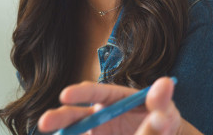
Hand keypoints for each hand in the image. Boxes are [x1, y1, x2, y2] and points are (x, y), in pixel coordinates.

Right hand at [38, 77, 181, 134]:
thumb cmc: (165, 124)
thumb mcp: (167, 114)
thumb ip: (161, 103)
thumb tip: (165, 82)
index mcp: (117, 99)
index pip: (98, 93)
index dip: (82, 93)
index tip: (66, 94)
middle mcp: (101, 115)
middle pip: (77, 114)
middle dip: (61, 116)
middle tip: (45, 122)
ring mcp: (96, 132)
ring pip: (75, 131)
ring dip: (63, 132)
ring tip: (49, 133)